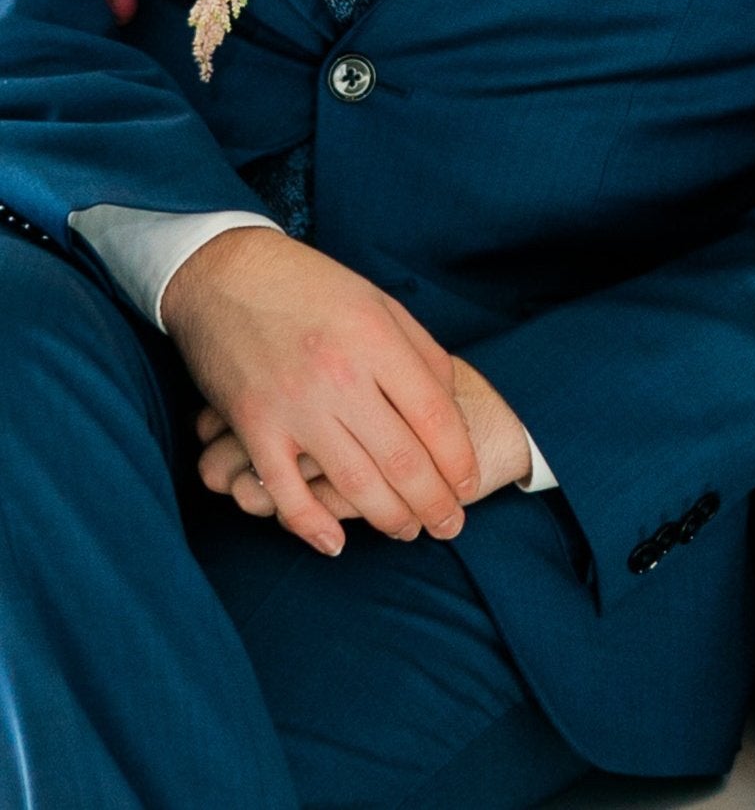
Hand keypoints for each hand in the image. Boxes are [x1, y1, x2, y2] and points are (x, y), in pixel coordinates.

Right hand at [163, 226, 480, 556]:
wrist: (224, 274)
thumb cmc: (311, 286)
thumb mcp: (380, 302)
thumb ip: (419, 352)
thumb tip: (449, 405)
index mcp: (378, 341)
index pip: (434, 417)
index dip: (457, 460)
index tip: (469, 485)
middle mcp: (341, 376)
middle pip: (402, 459)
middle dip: (434, 502)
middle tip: (450, 525)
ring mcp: (294, 406)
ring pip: (353, 482)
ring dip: (388, 518)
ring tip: (410, 533)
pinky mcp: (253, 426)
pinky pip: (285, 490)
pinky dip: (312, 523)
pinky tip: (336, 542)